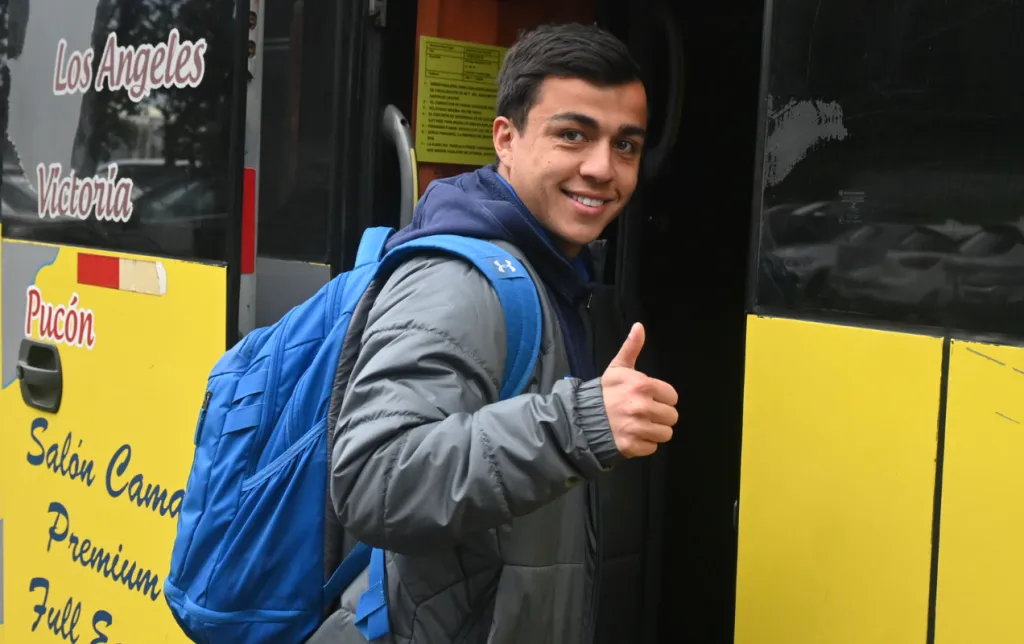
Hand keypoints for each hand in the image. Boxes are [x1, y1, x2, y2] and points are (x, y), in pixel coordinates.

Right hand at [601, 323, 678, 457]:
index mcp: (642, 386)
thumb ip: (632, 347)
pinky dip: (644, 443)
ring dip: (654, 430)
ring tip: (639, 424)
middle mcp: (642, 407)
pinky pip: (653, 447)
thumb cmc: (604, 392)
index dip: (662, 398)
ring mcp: (637, 428)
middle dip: (660, 415)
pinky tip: (632, 435)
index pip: (672, 397)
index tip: (648, 398)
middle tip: (643, 412)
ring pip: (665, 433)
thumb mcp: (618, 368)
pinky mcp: (632, 446)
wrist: (582, 418)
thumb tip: (639, 326)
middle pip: (671, 416)